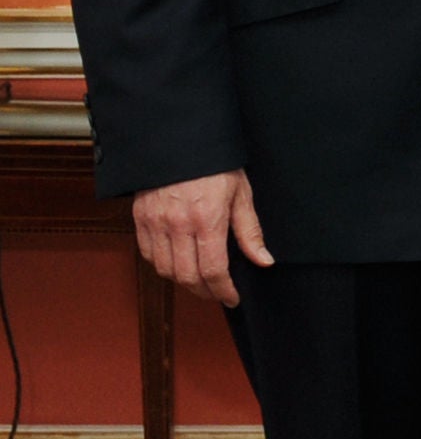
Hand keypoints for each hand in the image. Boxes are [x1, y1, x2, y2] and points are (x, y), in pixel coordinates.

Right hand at [132, 169, 273, 307]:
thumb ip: (249, 231)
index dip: (223, 290)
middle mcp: (177, 224)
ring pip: (164, 269)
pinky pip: (147, 253)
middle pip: (186, 276)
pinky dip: (161, 265)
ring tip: (200, 281)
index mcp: (206, 219)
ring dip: (182, 281)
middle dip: (204, 291)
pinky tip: (177, 263)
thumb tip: (263, 261)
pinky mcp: (139, 218)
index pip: (213, 270)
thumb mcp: (241, 194)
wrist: (178, 140)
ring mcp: (154, 222)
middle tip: (218, 293)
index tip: (232, 298)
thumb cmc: (215, 165)